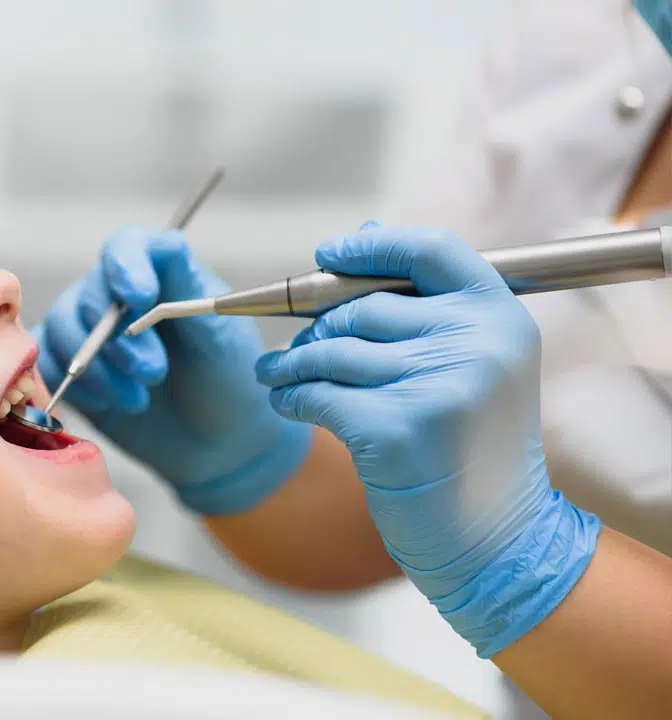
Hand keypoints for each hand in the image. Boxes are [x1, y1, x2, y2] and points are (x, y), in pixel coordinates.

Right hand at [36, 226, 310, 514]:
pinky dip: (74, 386)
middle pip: (92, 295)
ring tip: (137, 400)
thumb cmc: (228, 384)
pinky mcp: (70, 369)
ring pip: (64, 328)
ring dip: (97, 369)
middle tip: (154, 374)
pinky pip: (45, 363)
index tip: (140, 299)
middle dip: (119, 341)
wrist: (217, 443)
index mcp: (159, 275)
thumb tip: (167, 248)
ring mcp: (89, 332)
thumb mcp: (222, 336)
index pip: (127, 247)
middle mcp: (118, 297)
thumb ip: (190, 292)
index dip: (126, 267)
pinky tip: (109, 403)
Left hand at [255, 223, 600, 657]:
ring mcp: (437, 386)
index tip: (327, 254)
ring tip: (276, 374)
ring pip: (332, 352)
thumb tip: (364, 233)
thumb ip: (425, 303)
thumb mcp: (474, 366)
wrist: (498, 538)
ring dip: (293, 364)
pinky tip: (286, 403)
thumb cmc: (474, 448)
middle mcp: (476, 344)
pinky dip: (291, 397)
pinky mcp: (397, 429)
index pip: (430, 250)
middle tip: (296, 348)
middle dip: (318, 327)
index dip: (372, 248)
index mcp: (501, 318)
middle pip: (365, 308)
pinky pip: (318, 395)